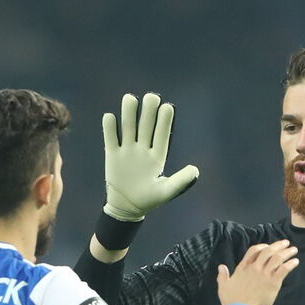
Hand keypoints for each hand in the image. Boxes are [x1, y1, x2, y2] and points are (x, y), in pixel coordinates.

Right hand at [102, 93, 199, 220]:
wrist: (127, 207)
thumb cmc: (150, 200)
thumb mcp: (167, 191)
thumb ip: (181, 181)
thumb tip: (195, 170)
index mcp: (157, 156)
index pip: (161, 135)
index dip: (164, 121)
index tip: (167, 107)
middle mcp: (143, 149)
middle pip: (145, 126)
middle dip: (148, 112)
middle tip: (151, 97)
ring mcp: (127, 151)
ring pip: (128, 128)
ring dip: (129, 113)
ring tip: (130, 98)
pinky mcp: (112, 155)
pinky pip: (110, 138)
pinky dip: (109, 128)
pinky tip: (110, 117)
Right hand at [216, 240, 298, 304]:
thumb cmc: (231, 301)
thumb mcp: (223, 287)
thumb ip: (223, 276)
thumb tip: (221, 267)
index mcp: (243, 267)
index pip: (254, 250)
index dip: (262, 246)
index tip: (268, 246)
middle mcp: (254, 268)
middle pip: (268, 251)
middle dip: (278, 245)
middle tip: (286, 243)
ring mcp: (264, 274)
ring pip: (278, 258)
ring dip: (287, 252)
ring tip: (294, 250)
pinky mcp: (273, 282)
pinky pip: (284, 269)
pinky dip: (291, 264)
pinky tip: (295, 262)